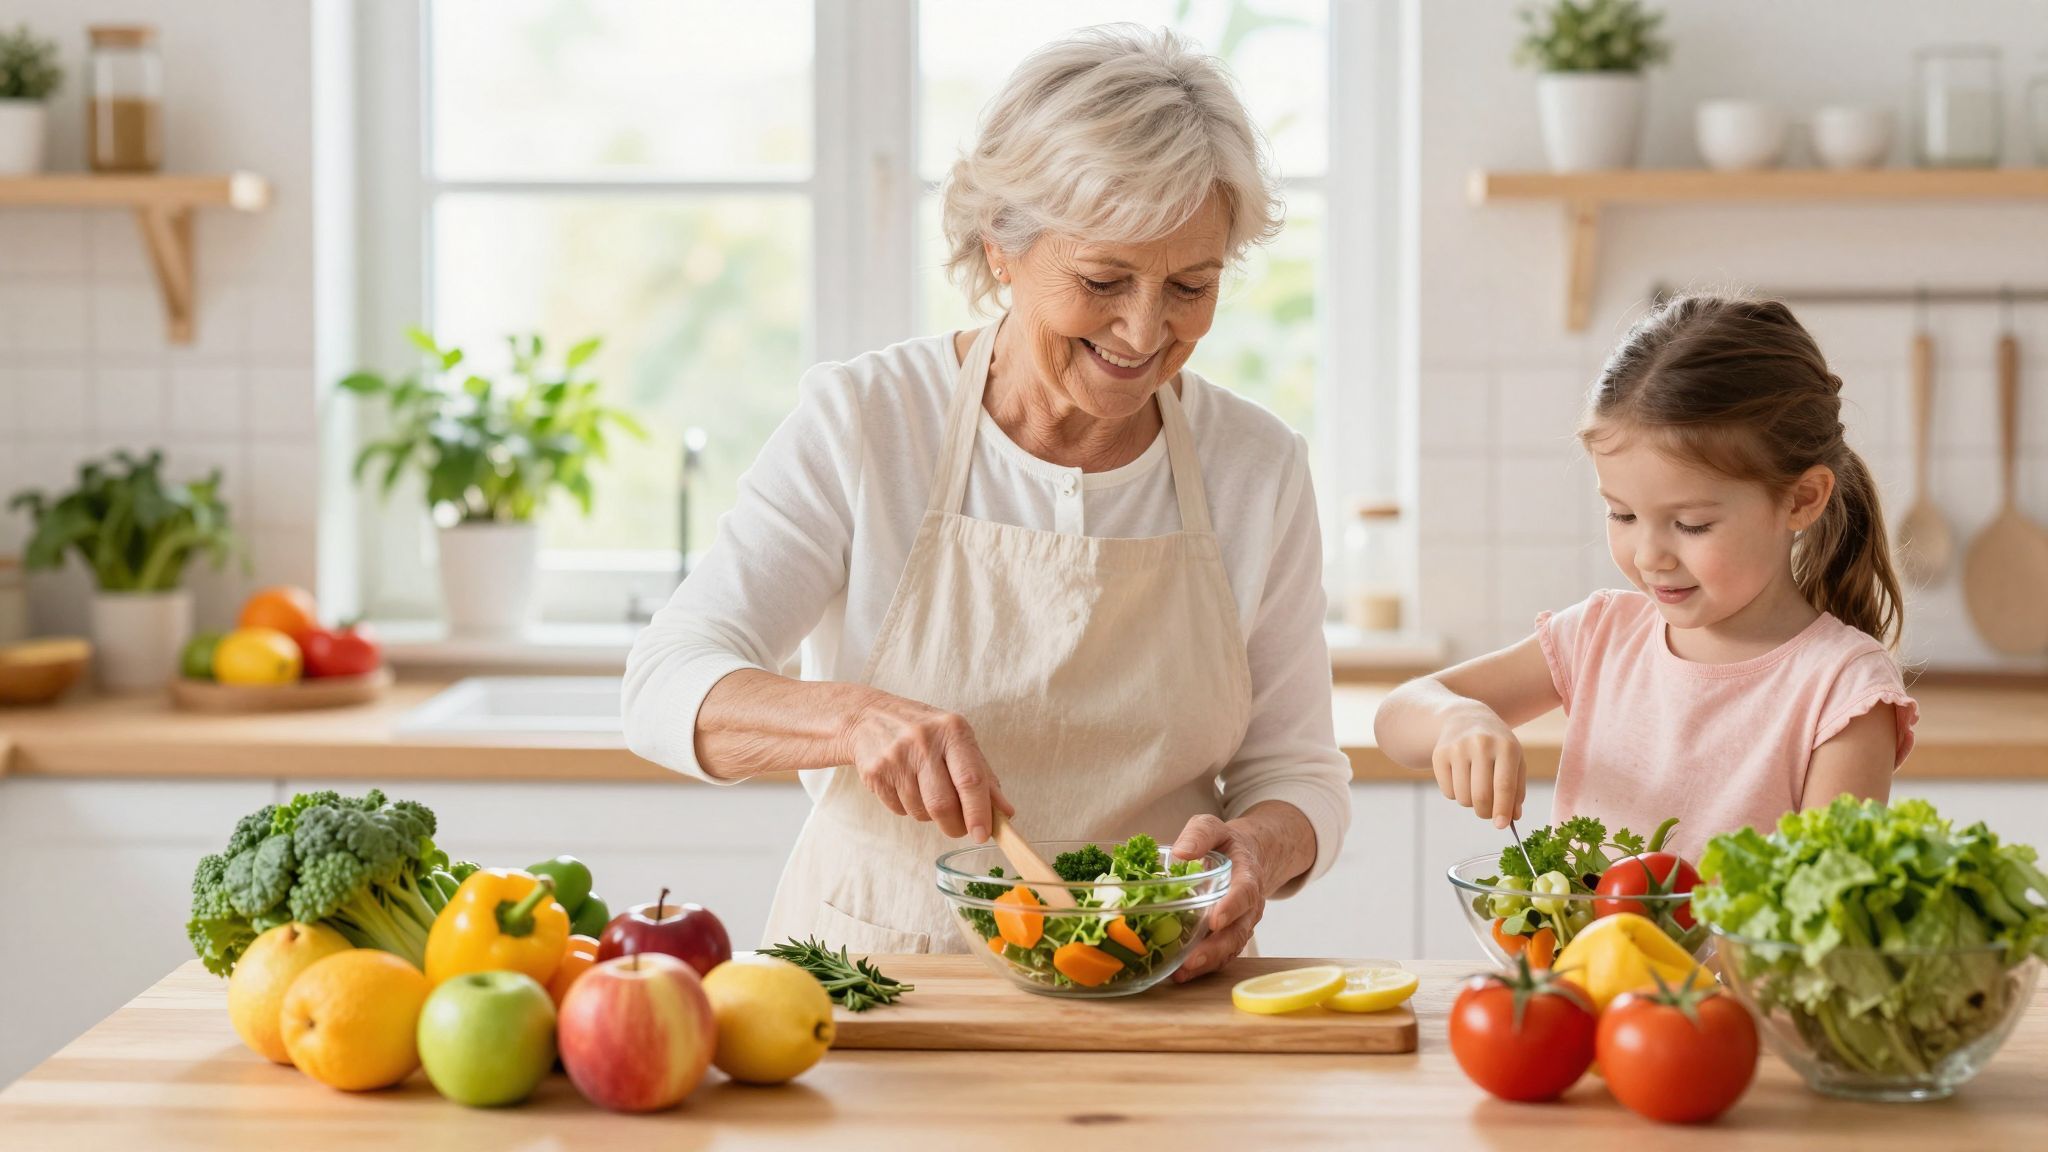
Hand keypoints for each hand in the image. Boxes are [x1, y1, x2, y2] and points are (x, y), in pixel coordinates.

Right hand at [846, 692, 1012, 840]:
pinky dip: (909, 809)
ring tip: (927, 792)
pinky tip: (906, 786)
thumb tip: (1006, 812)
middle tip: (960, 827)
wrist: (868, 716)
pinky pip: (900, 811)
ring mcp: (896, 757)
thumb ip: (984, 776)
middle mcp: (923, 741)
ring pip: (921, 812)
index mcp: (952, 731)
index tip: (982, 835)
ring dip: (930, 815)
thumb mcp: (957, 741)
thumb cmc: (924, 732)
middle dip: (955, 825)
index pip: (971, 780)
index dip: (979, 813)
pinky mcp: (875, 773)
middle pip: (944, 804)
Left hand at [1166, 815, 1266, 982]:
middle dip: (1216, 948)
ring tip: (1182, 974)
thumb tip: (1180, 852)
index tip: (1216, 920)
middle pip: (1238, 931)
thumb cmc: (1225, 843)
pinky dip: (1204, 967)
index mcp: (1247, 876)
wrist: (1245, 857)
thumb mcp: (1212, 827)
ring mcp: (1240, 924)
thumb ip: (1200, 835)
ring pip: (1230, 948)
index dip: (1232, 907)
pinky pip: (1221, 955)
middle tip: (1192, 959)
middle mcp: (1248, 906)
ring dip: (1208, 963)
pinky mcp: (1229, 936)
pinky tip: (1180, 975)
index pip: (1244, 893)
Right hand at [1432, 703, 1525, 827]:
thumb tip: (1512, 818)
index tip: (1501, 826)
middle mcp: (1481, 744)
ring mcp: (1458, 748)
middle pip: (1481, 796)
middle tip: (1487, 813)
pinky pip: (1448, 791)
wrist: (1466, 719)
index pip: (1504, 785)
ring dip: (1470, 803)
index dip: (1502, 809)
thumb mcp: (1514, 761)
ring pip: (1463, 797)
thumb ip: (1517, 790)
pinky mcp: (1440, 754)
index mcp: (1506, 746)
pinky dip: (1456, 794)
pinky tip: (1461, 779)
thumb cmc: (1497, 746)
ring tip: (1475, 789)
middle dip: (1485, 813)